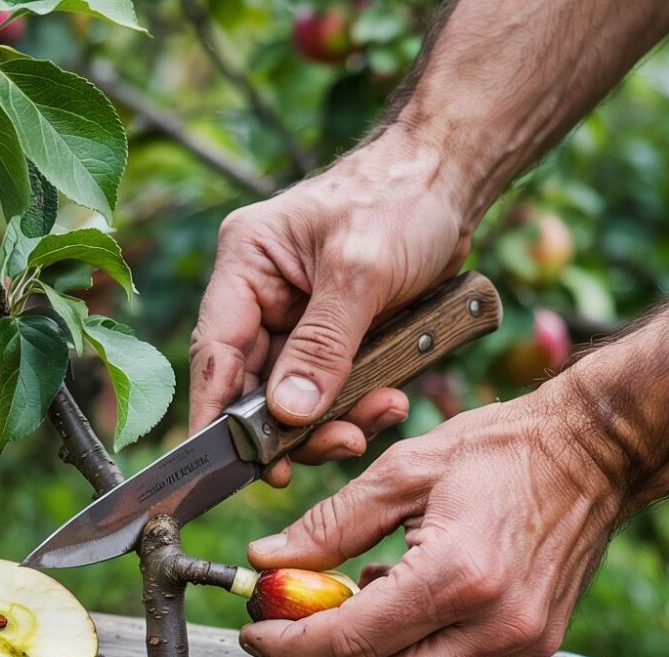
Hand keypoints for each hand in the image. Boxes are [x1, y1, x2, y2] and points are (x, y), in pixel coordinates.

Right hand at [189, 127, 469, 485]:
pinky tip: (391, 401)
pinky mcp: (334, 339)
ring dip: (334, 420)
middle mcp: (262, 296)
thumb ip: (323, 345)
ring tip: (381, 415)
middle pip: (254, 386)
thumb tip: (288, 414)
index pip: (215, 350)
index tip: (228, 462)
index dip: (217, 411)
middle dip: (292, 426)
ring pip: (296, 398)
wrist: (453, 182)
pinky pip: (333, 391)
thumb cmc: (402, 198)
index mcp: (247, 264)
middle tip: (336, 446)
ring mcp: (297, 321)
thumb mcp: (360, 271)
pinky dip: (358, 406)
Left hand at [238, 385, 623, 656]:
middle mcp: (494, 625)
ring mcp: (520, 644)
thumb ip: (330, 524)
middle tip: (281, 637)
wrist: (596, 453)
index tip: (255, 630)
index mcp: (458, 574)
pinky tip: (383, 612)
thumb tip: (269, 559)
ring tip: (327, 618)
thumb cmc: (505, 449)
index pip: (352, 639)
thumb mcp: (405, 470)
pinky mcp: (532, 646)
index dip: (291, 644)